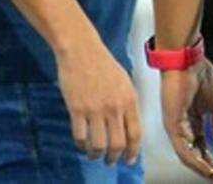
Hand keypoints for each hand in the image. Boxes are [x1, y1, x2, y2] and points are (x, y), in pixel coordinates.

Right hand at [55, 37, 141, 165]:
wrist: (82, 51)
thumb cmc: (103, 64)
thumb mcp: (124, 82)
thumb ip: (127, 103)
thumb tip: (128, 125)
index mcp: (130, 99)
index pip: (135, 133)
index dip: (133, 150)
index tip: (130, 159)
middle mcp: (115, 107)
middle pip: (118, 143)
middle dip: (115, 157)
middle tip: (111, 161)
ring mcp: (95, 109)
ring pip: (99, 145)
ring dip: (97, 155)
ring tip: (95, 155)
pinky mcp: (77, 109)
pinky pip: (80, 136)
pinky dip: (81, 145)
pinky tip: (81, 145)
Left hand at [161, 59, 212, 179]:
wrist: (188, 62)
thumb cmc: (202, 76)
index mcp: (195, 120)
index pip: (205, 145)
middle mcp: (184, 127)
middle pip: (196, 153)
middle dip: (209, 167)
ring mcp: (177, 128)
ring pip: (189, 155)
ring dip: (202, 168)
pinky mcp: (172, 127)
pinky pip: (183, 149)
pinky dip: (195, 160)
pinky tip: (206, 167)